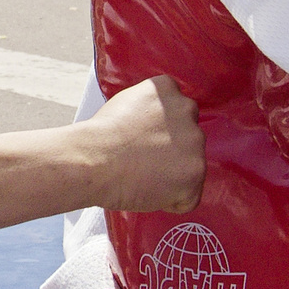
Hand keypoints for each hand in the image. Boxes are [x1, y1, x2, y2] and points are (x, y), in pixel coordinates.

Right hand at [80, 76, 203, 213]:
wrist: (93, 161)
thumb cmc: (99, 138)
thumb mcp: (124, 103)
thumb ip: (149, 108)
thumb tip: (154, 123)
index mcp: (166, 89)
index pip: (177, 109)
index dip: (162, 131)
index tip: (146, 141)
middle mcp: (186, 109)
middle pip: (189, 136)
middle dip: (172, 151)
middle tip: (144, 161)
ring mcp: (194, 142)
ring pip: (192, 164)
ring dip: (174, 175)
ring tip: (144, 176)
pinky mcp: (195, 173)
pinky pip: (190, 195)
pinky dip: (173, 200)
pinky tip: (150, 190)